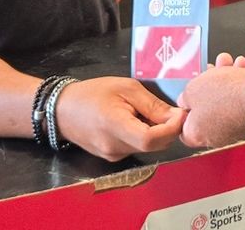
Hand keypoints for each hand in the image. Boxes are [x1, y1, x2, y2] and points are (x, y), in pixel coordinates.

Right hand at [53, 76, 185, 161]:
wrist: (62, 110)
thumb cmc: (93, 93)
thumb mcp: (126, 88)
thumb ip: (152, 104)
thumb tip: (177, 116)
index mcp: (116, 127)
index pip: (152, 139)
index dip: (172, 128)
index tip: (181, 114)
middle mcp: (115, 148)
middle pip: (154, 145)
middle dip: (168, 129)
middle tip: (171, 110)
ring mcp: (113, 156)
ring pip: (147, 148)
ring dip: (156, 132)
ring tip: (146, 112)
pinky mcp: (112, 157)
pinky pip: (136, 148)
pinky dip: (144, 136)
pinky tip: (135, 120)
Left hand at [178, 57, 244, 147]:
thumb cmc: (227, 95)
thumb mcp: (193, 88)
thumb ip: (185, 95)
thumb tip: (186, 98)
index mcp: (195, 133)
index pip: (182, 125)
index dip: (183, 107)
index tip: (185, 94)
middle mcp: (214, 136)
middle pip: (204, 109)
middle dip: (206, 85)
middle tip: (207, 72)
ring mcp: (233, 128)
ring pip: (222, 101)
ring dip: (223, 80)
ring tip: (225, 63)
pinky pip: (238, 101)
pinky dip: (237, 85)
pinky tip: (238, 68)